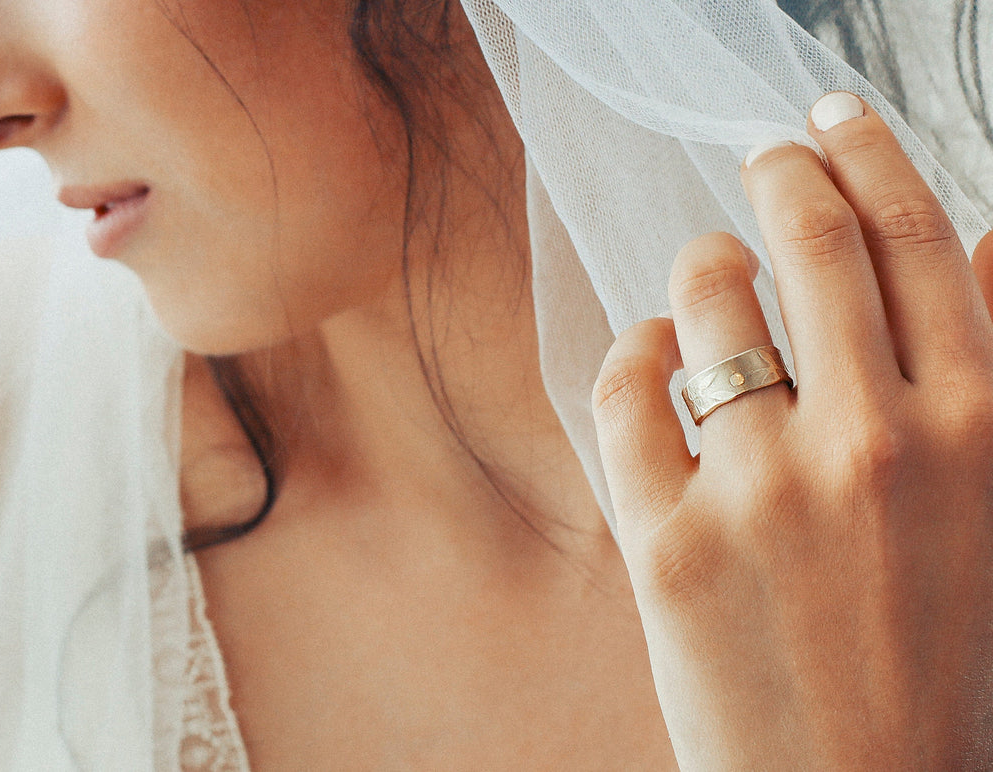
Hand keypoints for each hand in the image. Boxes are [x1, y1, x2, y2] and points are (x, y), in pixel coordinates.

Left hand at [592, 92, 992, 769]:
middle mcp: (872, 446)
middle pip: (811, 241)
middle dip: (779, 174)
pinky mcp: (669, 545)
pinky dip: (632, 352)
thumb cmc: (938, 653)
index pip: (914, 236)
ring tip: (709, 273)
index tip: (830, 116)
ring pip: (706, 303)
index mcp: (974, 429)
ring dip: (702, 265)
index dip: (866, 152)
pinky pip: (625, 394)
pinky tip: (649, 353)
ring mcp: (761, 494)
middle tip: (766, 160)